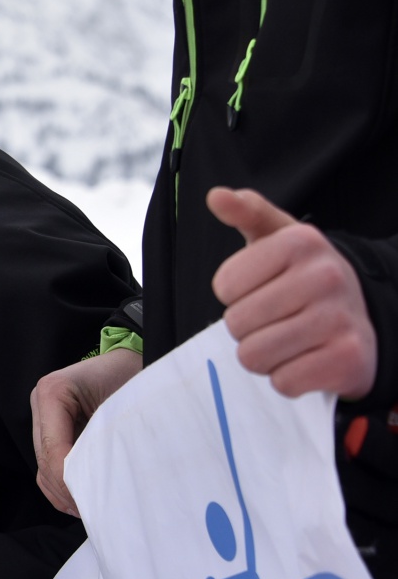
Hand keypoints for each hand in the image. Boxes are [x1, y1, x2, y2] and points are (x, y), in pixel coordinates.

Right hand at [30, 347, 141, 516]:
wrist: (134, 362)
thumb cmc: (134, 376)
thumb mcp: (121, 406)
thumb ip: (103, 441)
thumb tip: (98, 484)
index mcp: (52, 392)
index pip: (54, 450)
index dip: (69, 480)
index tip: (94, 501)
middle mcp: (39, 404)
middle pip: (44, 461)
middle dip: (67, 491)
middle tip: (95, 512)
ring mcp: (41, 417)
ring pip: (42, 468)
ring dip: (62, 492)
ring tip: (89, 509)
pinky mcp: (49, 429)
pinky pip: (46, 465)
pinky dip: (60, 486)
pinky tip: (79, 500)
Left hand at [209, 188, 376, 400]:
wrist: (363, 318)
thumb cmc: (303, 278)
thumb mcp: (277, 238)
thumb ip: (247, 213)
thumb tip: (216, 196)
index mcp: (300, 242)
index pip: (224, 285)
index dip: (234, 295)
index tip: (262, 289)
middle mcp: (326, 276)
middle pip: (236, 323)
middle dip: (248, 329)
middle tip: (276, 319)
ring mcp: (339, 318)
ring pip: (254, 356)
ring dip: (264, 356)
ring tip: (289, 339)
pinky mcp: (347, 358)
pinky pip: (282, 382)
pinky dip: (287, 378)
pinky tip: (306, 359)